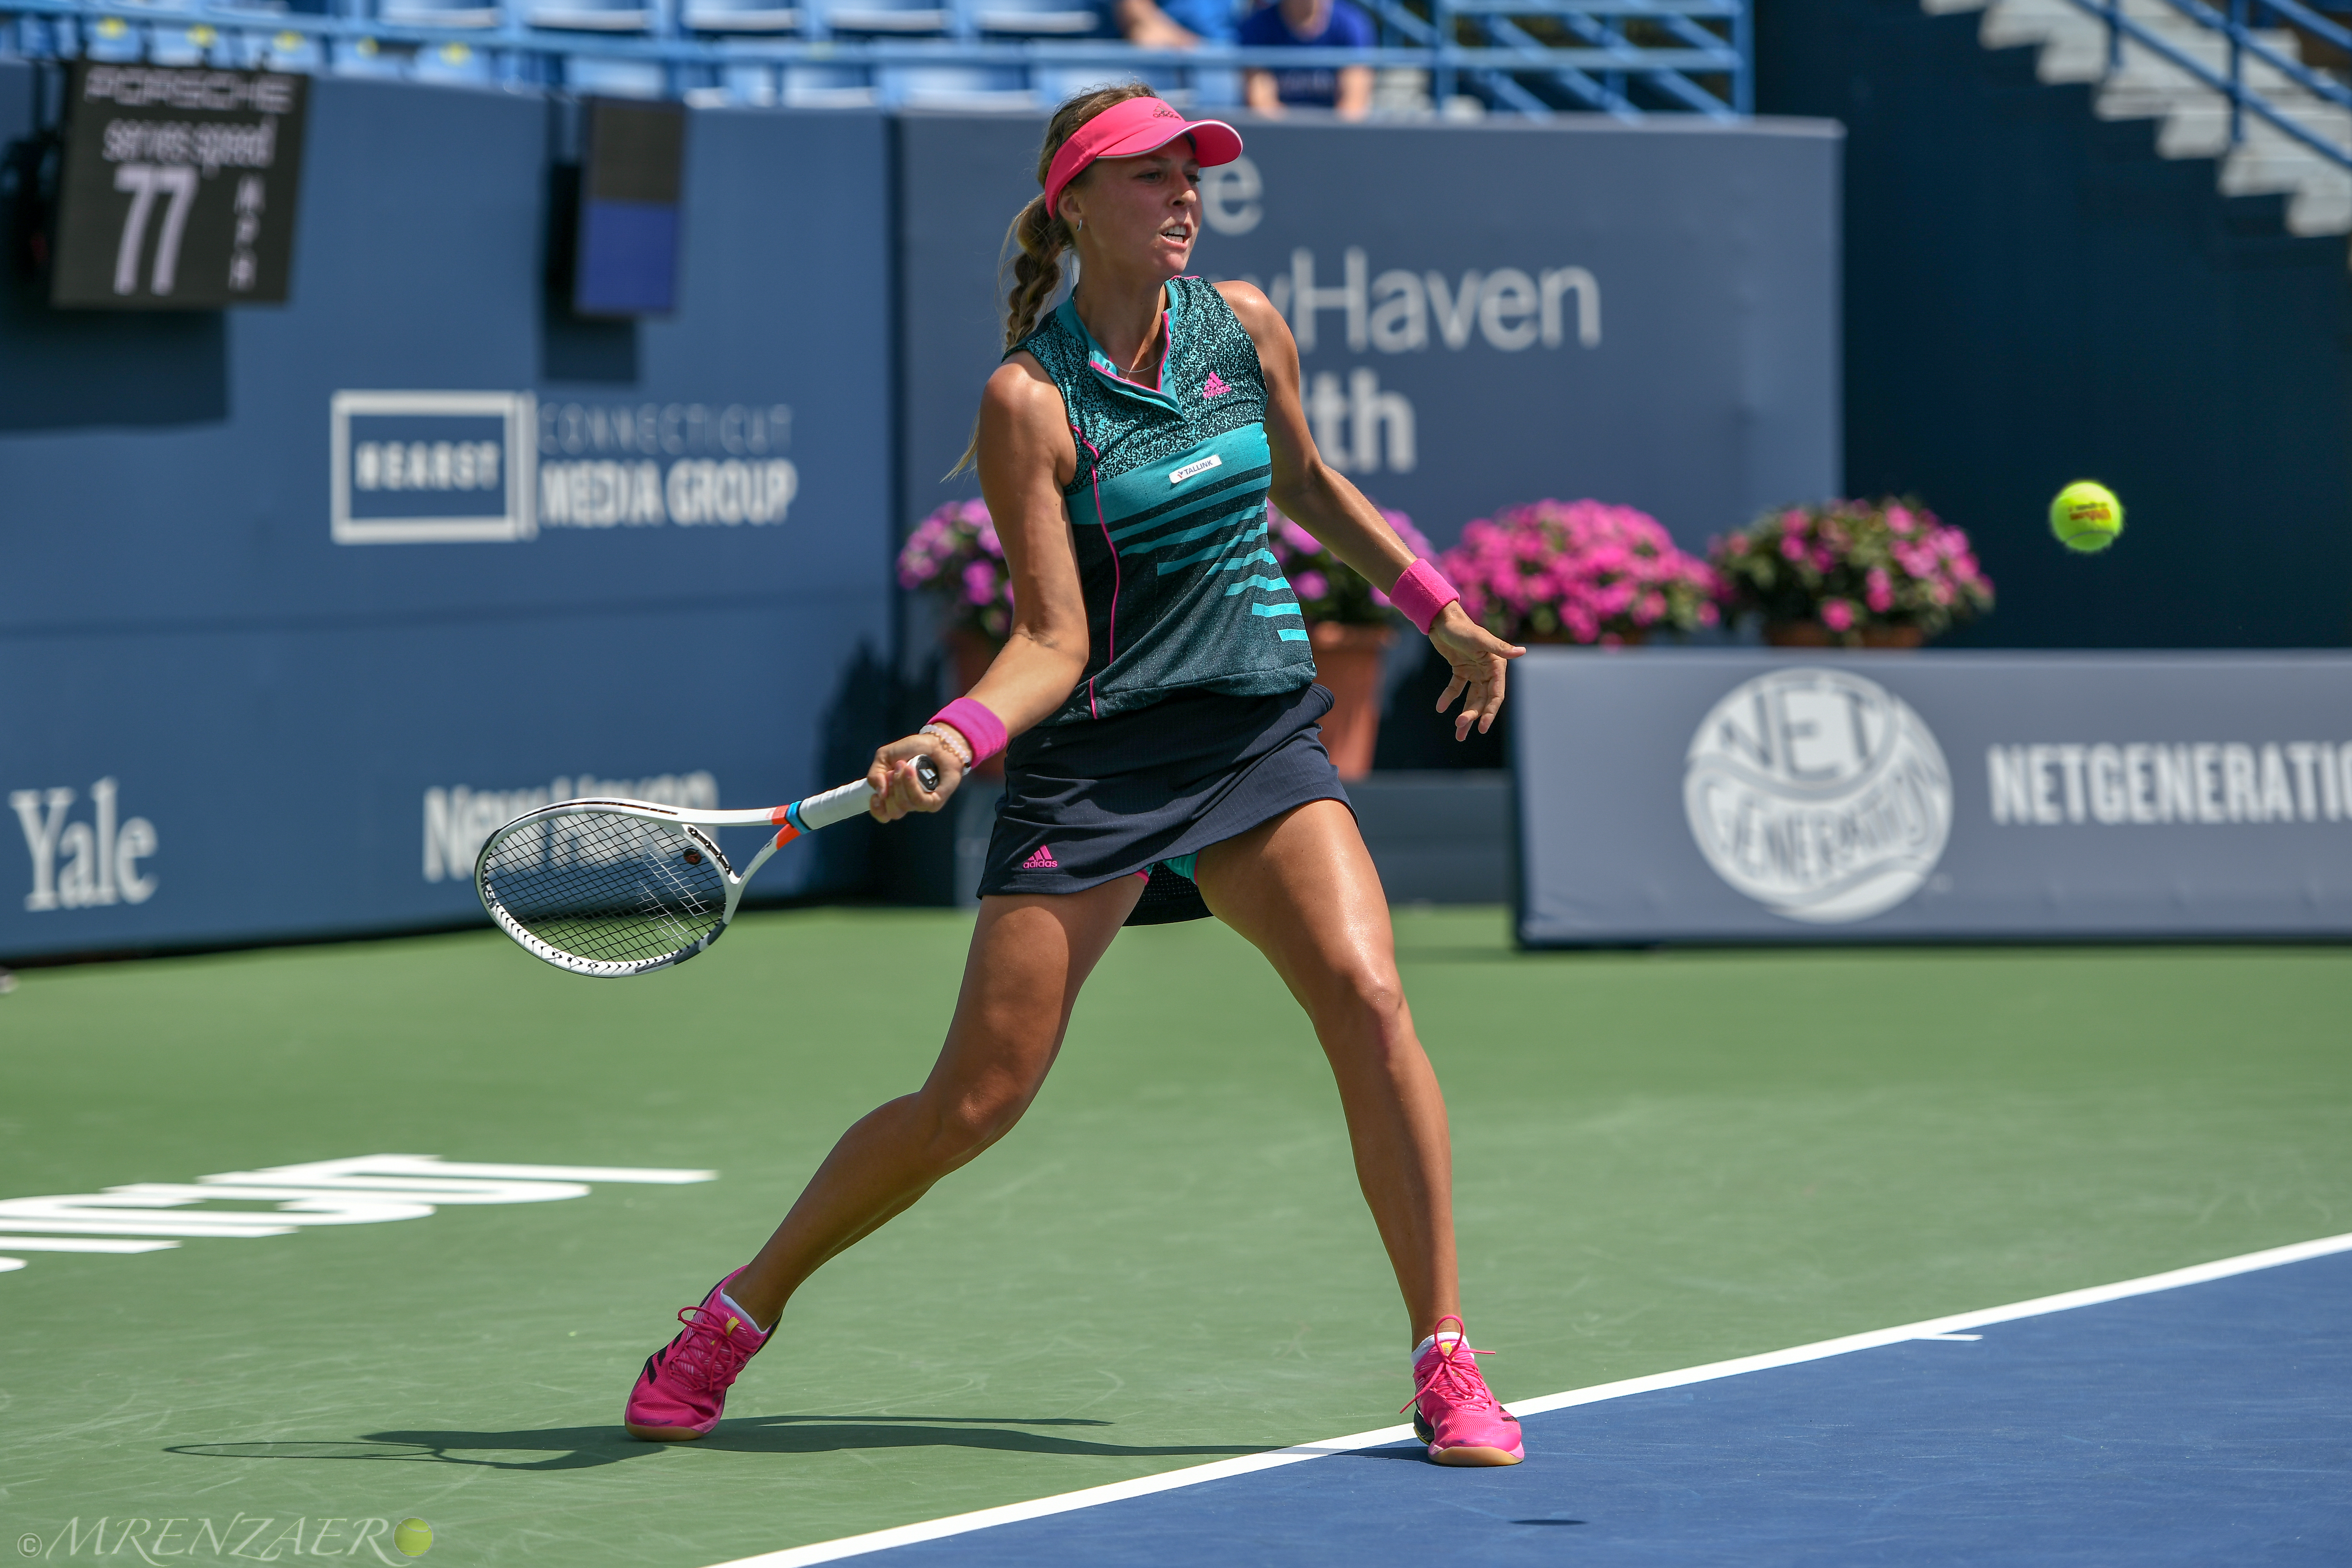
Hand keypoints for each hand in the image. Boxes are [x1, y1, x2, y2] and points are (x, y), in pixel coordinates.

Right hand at [867, 734, 961, 821]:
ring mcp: (921, 803)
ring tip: (905, 765)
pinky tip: (911, 770)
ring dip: (900, 783)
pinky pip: (919, 801)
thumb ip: (875, 775)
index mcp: (892, 795)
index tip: (876, 795)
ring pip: (904, 804)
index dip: (876, 809)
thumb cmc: (911, 750)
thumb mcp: (884, 757)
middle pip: (893, 811)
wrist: (936, 743)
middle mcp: (907, 802)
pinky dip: (912, 785)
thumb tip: (879, 793)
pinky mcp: (935, 801)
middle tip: (894, 771)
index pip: (882, 814)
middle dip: (890, 789)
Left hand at [1428, 603, 1524, 741]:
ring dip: (1465, 713)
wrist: (1441, 620)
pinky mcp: (1461, 670)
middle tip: (1461, 727)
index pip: (1496, 694)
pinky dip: (1449, 698)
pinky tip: (1440, 707)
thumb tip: (1522, 652)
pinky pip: (1456, 688)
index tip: (1482, 727)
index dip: (1490, 712)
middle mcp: (1488, 670)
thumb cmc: (1462, 628)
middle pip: (1483, 699)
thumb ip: (1500, 647)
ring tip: (1458, 732)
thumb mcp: (1480, 639)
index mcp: (1497, 665)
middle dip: (1473, 715)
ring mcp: (1474, 671)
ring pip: (1471, 698)